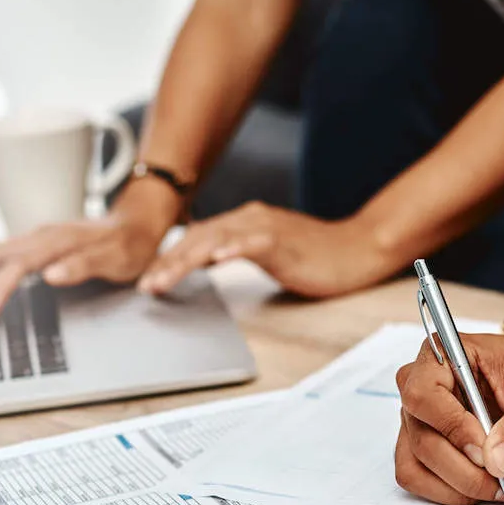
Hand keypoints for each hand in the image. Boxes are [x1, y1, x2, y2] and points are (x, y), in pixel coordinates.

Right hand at [0, 180, 179, 318]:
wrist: (137, 223)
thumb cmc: (129, 244)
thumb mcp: (117, 259)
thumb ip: (84, 265)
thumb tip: (50, 275)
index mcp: (57, 240)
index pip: (16, 264)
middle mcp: (41, 235)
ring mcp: (36, 238)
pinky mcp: (36, 244)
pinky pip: (1, 254)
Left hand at [136, 203, 398, 298]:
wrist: (358, 250)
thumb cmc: (316, 256)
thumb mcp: (267, 253)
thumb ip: (237, 251)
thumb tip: (207, 261)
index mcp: (243, 223)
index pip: (196, 239)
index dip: (168, 258)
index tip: (148, 279)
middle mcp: (249, 219)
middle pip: (197, 238)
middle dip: (167, 262)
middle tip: (145, 285)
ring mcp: (265, 228)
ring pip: (215, 240)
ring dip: (186, 261)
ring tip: (164, 279)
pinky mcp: (282, 240)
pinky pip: (252, 242)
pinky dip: (232, 249)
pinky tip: (216, 260)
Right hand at [393, 309, 503, 504]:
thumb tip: (498, 461)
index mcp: (442, 355)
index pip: (424, 395)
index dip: (452, 428)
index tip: (486, 450)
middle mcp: (418, 385)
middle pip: (421, 438)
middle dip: (462, 469)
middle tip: (502, 479)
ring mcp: (416, 417)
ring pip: (416, 464)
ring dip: (455, 486)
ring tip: (496, 487)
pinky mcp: (420, 443)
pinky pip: (417, 477)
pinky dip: (447, 492)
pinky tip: (480, 488)